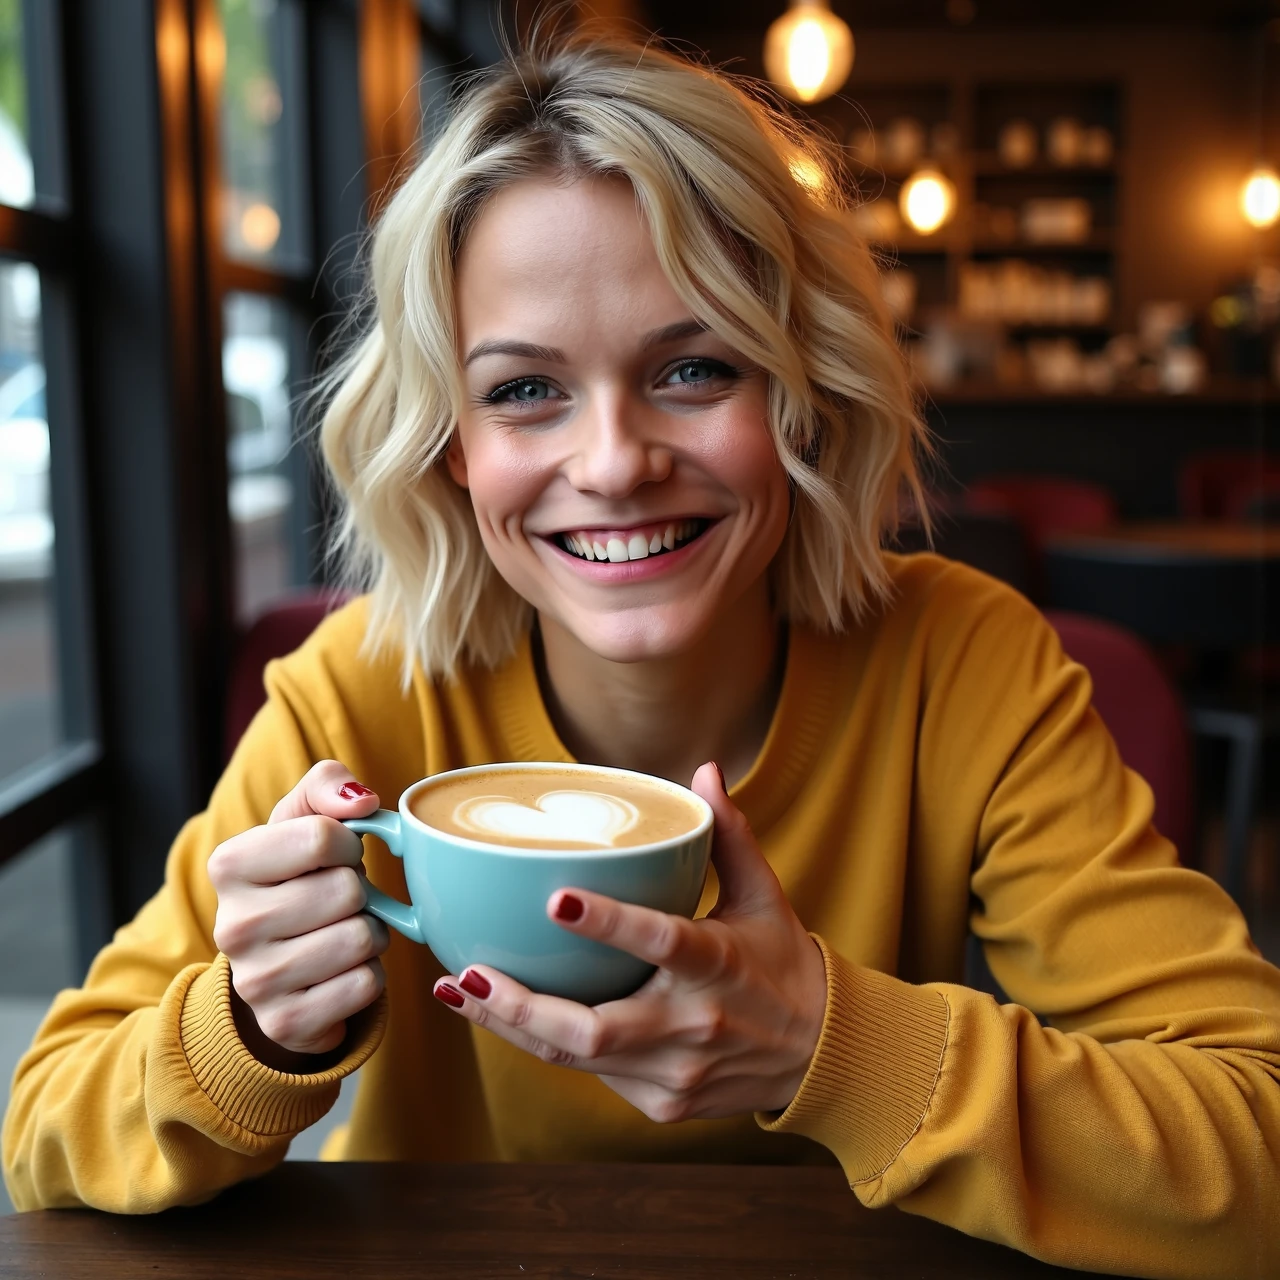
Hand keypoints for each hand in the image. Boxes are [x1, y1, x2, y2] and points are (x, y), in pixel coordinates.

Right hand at [208, 761, 390, 1067]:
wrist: (273, 966)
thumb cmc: (297, 878)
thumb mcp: (301, 820)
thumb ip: (328, 785)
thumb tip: (363, 799)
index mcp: (229, 865)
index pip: (321, 837)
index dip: (347, 843)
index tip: (337, 855)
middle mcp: (232, 926)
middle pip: (346, 891)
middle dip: (360, 893)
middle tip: (338, 902)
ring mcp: (255, 982)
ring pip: (359, 939)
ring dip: (369, 934)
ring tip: (341, 933)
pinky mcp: (286, 1023)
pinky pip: (365, 985)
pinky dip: (368, 975)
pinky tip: (340, 972)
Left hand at [431, 763, 826, 1121]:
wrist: (819, 1056)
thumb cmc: (781, 963)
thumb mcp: (763, 895)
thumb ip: (729, 834)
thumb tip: (705, 769)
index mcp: (721, 963)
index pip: (663, 940)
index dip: (610, 923)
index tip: (556, 900)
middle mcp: (695, 1024)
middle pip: (597, 1029)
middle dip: (522, 1004)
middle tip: (467, 971)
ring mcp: (676, 1072)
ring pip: (577, 1059)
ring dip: (510, 1025)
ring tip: (456, 991)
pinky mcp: (661, 1104)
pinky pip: (591, 1075)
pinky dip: (547, 1043)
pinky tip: (506, 1012)